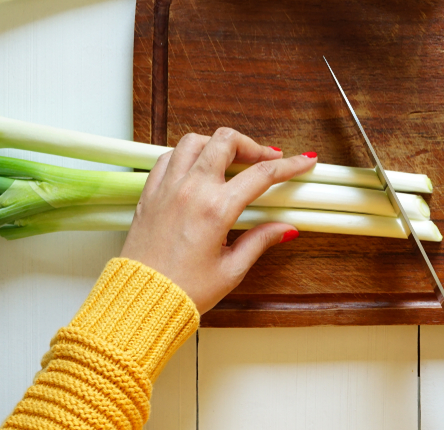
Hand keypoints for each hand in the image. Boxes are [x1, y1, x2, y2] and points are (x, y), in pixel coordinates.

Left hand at [120, 128, 316, 312]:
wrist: (141, 301)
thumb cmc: (183, 290)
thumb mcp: (231, 270)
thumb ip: (260, 241)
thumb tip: (285, 229)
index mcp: (215, 209)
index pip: (261, 174)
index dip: (289, 165)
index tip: (302, 162)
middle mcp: (190, 190)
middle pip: (226, 142)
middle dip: (251, 146)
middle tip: (264, 159)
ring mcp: (167, 188)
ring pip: (194, 141)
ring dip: (216, 144)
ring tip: (230, 160)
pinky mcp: (150, 193)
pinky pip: (168, 157)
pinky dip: (186, 155)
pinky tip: (196, 168)